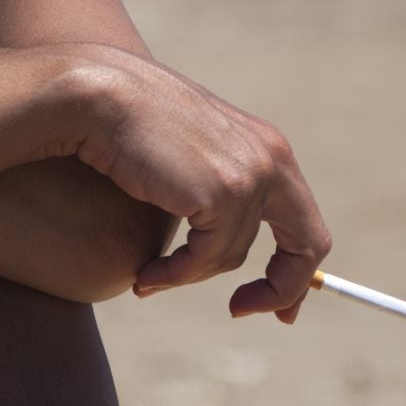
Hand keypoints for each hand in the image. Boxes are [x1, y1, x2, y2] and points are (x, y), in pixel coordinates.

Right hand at [73, 45, 331, 322]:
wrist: (99, 96)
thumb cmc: (129, 129)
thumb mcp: (188, 159)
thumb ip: (215, 193)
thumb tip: (226, 248)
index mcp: (268, 149)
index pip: (306, 223)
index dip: (296, 271)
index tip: (277, 306)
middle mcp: (270, 159)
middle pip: (304, 247)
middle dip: (279, 290)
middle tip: (240, 309)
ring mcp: (250, 176)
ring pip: (231, 256)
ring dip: (189, 274)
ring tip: (151, 277)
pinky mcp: (222, 193)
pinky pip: (203, 258)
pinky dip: (173, 274)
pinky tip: (145, 276)